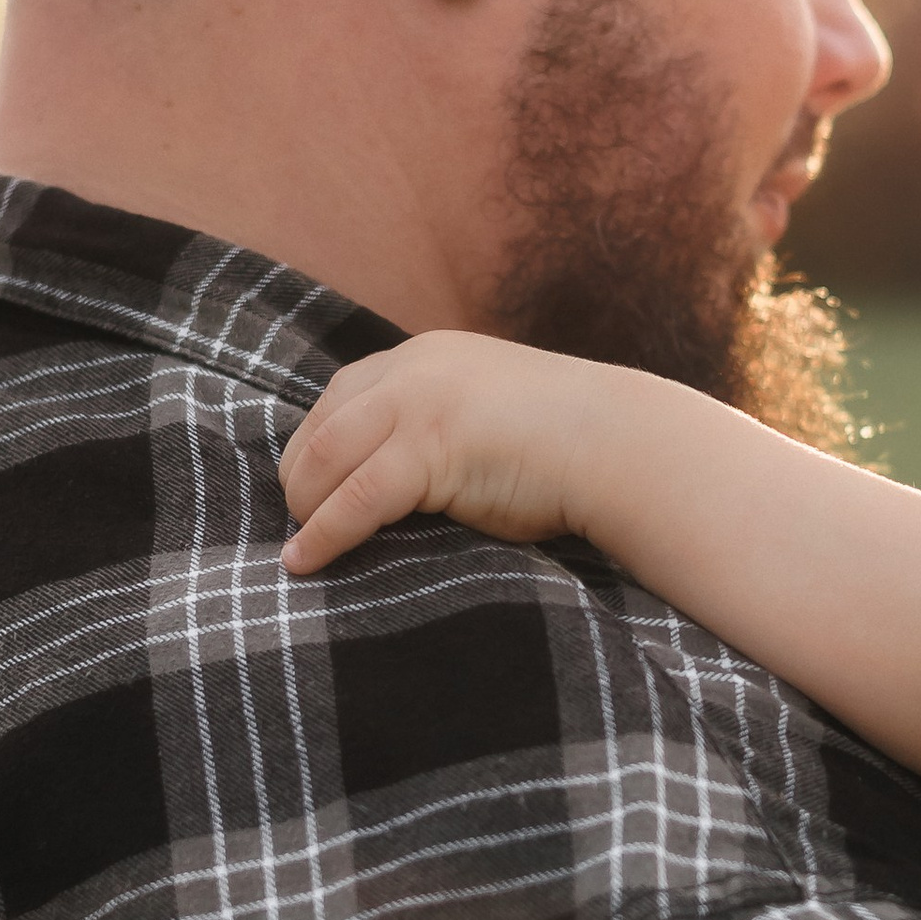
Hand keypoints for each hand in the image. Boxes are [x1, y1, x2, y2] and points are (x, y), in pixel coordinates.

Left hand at [279, 333, 614, 571]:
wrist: (621, 444)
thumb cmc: (568, 448)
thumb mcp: (489, 417)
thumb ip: (440, 430)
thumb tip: (397, 484)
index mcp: (425, 358)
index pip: (340, 397)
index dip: (315, 449)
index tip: (308, 493)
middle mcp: (412, 369)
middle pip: (320, 426)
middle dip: (299, 481)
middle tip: (301, 527)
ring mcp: (418, 403)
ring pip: (323, 459)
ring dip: (304, 508)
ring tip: (299, 549)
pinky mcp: (428, 448)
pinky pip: (353, 497)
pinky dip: (323, 533)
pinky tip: (306, 561)